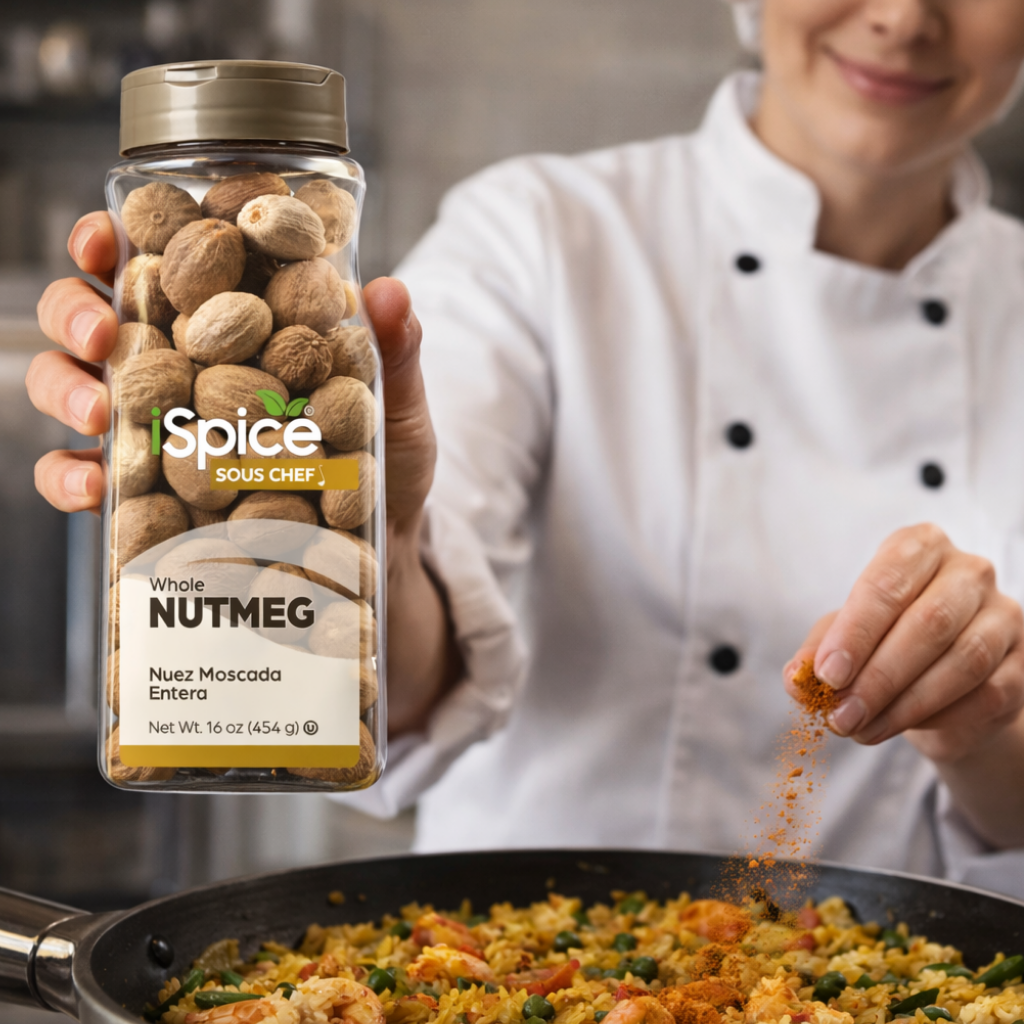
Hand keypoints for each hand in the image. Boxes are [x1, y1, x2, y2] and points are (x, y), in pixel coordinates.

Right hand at [30, 211, 454, 732]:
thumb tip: (390, 294)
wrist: (378, 560)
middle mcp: (182, 368)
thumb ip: (393, 354)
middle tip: (100, 334)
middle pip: (97, 317)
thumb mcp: (397, 409)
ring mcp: (155, 431)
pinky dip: (72, 477)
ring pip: (73, 387)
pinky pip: (82, 477)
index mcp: (235, 324)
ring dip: (64, 389)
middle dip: (76, 313)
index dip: (121, 239)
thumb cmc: (384, 468)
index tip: (109, 238)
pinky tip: (95, 489)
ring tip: (98, 413)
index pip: (163, 264)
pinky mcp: (145, 496)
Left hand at [785, 523, 1023, 763]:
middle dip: (878, 676)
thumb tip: (797, 679)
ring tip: (862, 729)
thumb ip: (819, 651)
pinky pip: (984, 695)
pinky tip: (902, 728)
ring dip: (905, 704)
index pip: (887, 581)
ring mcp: (1003, 615)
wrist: (941, 678)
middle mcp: (968, 572)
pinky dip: (938, 718)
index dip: (856, 631)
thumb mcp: (843, 637)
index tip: (827, 675)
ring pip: (962, 662)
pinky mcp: (1021, 663)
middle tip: (841, 715)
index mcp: (918, 548)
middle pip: (928, 622)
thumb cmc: (884, 640)